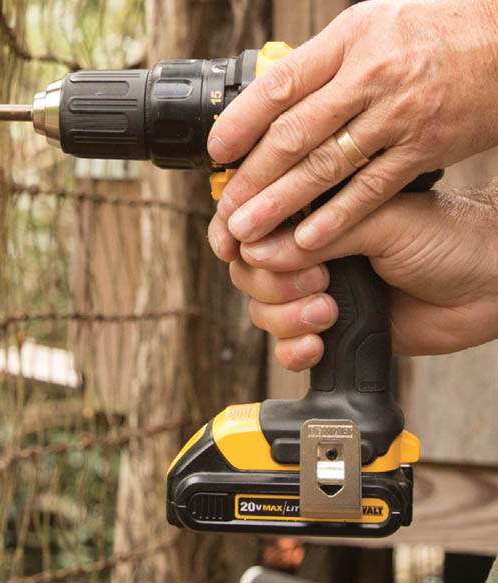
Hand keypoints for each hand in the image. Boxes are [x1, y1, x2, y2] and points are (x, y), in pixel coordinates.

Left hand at [207, 0, 497, 260]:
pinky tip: (305, 239)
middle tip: (224, 208)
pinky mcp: (426, 148)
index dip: (242, 120)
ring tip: (247, 230)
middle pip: (296, 132)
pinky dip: (336, 216)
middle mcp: (370, 77)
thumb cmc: (434, 32)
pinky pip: (371, 188)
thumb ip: (323, 65)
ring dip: (281, 202)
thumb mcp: (370, 27)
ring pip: (326, 165)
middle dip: (253, 175)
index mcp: (349, 42)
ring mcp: (398, 115)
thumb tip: (272, 100)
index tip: (216, 151)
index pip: (280, 85)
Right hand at [228, 191, 497, 370]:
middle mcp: (308, 251)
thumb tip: (256, 250)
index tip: (232, 250)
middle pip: (248, 272)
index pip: (253, 221)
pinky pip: (287, 348)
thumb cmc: (449, 236)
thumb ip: (319, 234)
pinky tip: (319, 343)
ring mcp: (317, 292)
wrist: (490, 284)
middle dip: (271, 283)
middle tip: (315, 280)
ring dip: (286, 317)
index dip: (233, 237)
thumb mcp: (382, 221)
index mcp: (314, 212)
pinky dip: (293, 350)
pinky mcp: (330, 330)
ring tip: (329, 311)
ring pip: (262, 311)